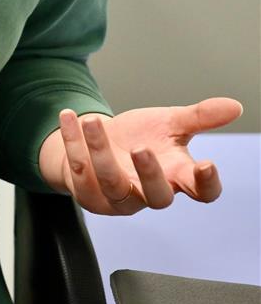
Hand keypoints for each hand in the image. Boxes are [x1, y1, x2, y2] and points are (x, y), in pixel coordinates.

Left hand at [38, 97, 242, 214]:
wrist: (99, 143)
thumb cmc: (141, 137)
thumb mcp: (170, 123)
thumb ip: (199, 117)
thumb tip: (234, 105)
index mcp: (175, 176)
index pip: (201, 191)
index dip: (206, 184)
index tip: (207, 166)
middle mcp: (148, 193)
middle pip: (158, 198)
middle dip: (150, 174)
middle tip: (142, 147)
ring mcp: (118, 197)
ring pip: (112, 183)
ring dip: (100, 151)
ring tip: (93, 121)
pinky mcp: (88, 193)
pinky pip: (79, 170)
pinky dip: (72, 142)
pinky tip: (69, 117)